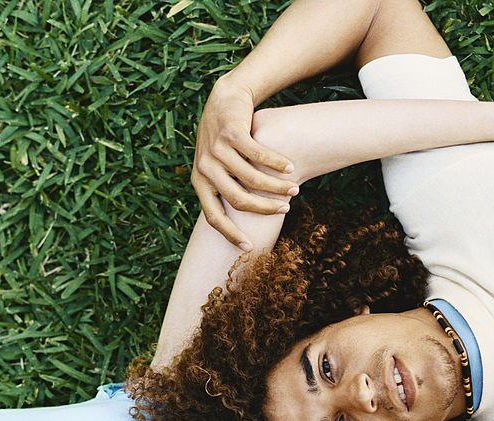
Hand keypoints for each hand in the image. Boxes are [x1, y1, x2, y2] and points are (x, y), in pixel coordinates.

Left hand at [192, 75, 297, 249]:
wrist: (224, 99)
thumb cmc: (226, 141)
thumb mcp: (218, 167)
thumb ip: (226, 190)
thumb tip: (243, 225)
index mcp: (199, 181)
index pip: (213, 217)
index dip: (231, 234)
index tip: (250, 247)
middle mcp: (205, 167)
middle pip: (238, 200)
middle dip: (265, 208)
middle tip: (286, 209)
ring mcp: (216, 149)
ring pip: (252, 179)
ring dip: (277, 187)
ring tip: (294, 188)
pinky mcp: (232, 133)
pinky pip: (258, 155)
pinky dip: (277, 164)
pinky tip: (291, 168)